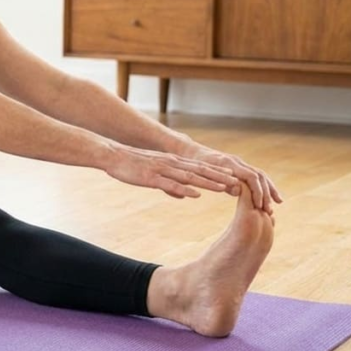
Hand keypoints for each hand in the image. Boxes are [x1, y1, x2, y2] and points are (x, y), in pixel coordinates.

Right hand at [104, 145, 239, 200]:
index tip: (234, 179)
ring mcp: (162, 170)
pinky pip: (170, 184)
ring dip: (208, 182)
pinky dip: (184, 189)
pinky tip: (195, 194)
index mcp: (173, 163)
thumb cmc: (130, 165)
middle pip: (200, 171)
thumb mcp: (154, 175)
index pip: (200, 168)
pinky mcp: (151, 177)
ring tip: (225, 188)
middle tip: (238, 184)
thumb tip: (184, 195)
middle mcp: (171, 164)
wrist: (111, 155)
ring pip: (189, 177)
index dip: (218, 174)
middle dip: (220, 178)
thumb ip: (170, 184)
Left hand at [180, 143, 282, 213]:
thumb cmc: (193, 165)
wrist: (191, 152)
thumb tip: (238, 190)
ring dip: (269, 191)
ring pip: (260, 175)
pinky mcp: (239, 167)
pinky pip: (256, 176)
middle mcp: (237, 162)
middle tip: (269, 211)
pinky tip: (270, 198)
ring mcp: (239, 163)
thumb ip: (218, 182)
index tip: (260, 206)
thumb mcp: (202, 174)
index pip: (251, 176)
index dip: (257, 191)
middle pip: (259, 176)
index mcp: (229, 163)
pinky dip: (264, 187)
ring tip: (275, 206)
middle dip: (266, 194)